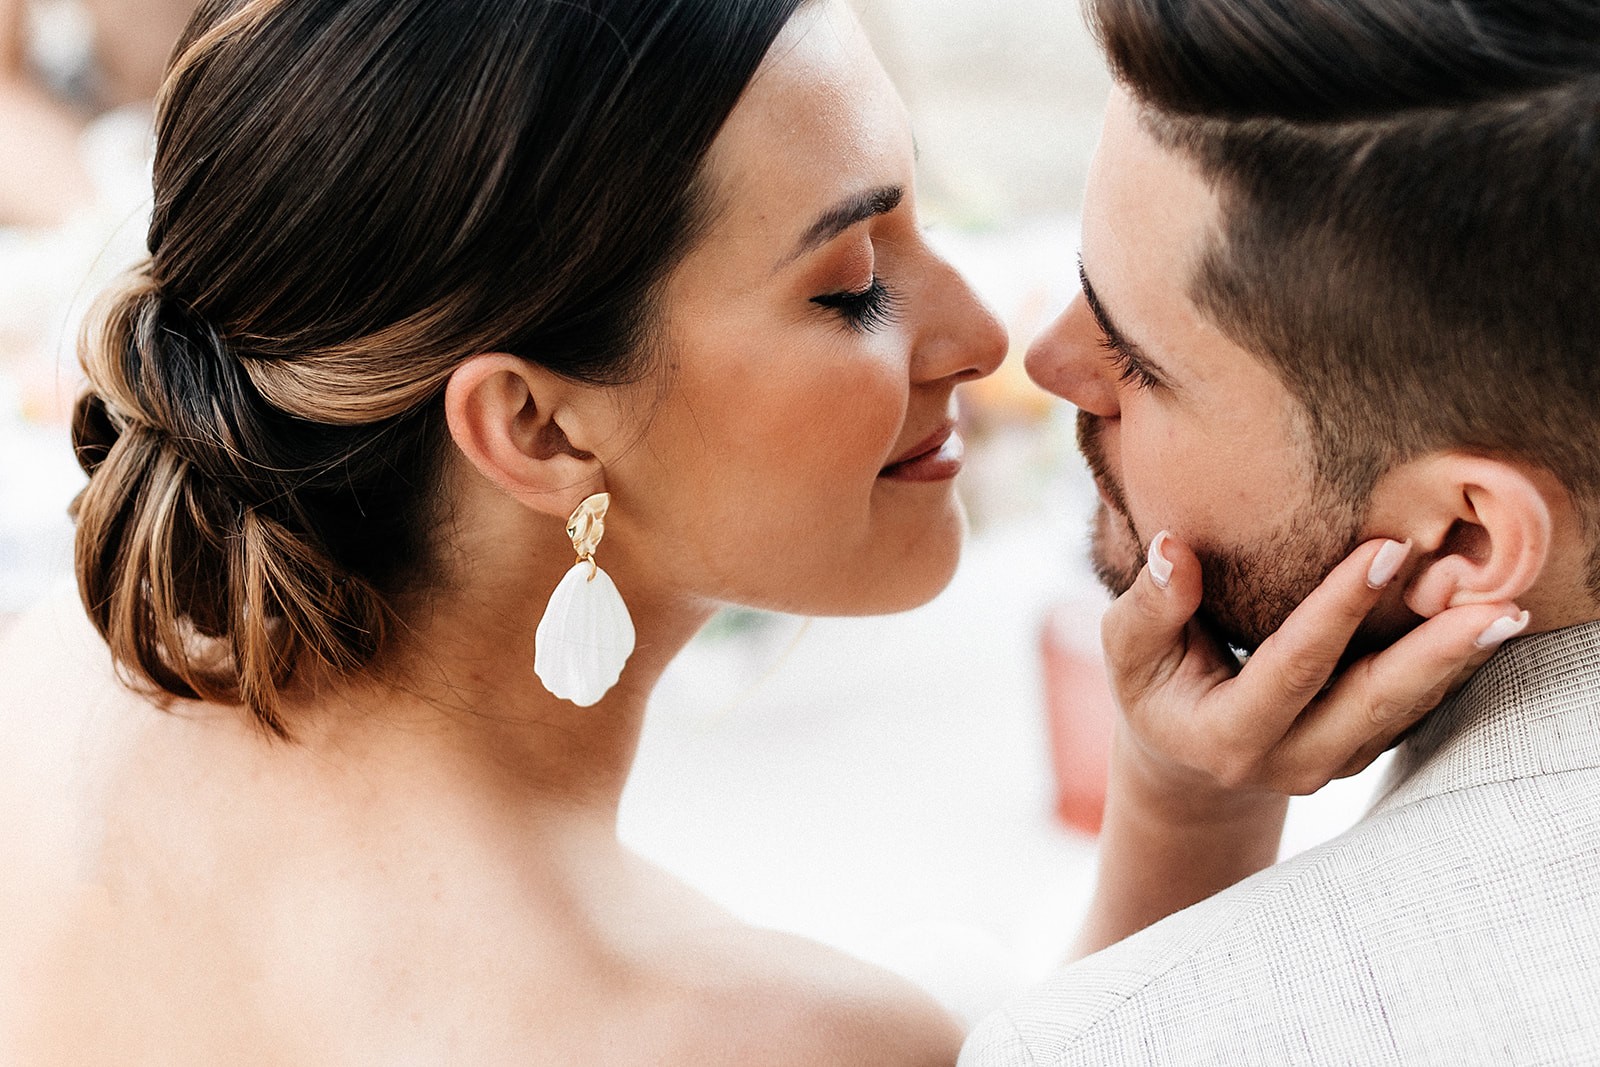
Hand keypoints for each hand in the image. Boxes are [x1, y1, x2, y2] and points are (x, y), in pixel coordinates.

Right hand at [1105, 532, 1527, 814]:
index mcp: (1229, 737)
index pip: (1293, 666)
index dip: (1338, 608)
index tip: (1384, 549)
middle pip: (1374, 703)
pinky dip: (1449, 666)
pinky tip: (1481, 623)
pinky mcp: (1363, 750)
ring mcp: (1333, 763)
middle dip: (1437, 652)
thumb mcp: (1127, 651)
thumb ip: (1147, 606)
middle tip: (1495, 606)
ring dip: (1458, 660)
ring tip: (1507, 610)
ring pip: (1406, 710)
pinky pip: (1413, 708)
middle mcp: (1290, 761)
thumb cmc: (1154, 687)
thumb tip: (1173, 548)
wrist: (1185, 758)